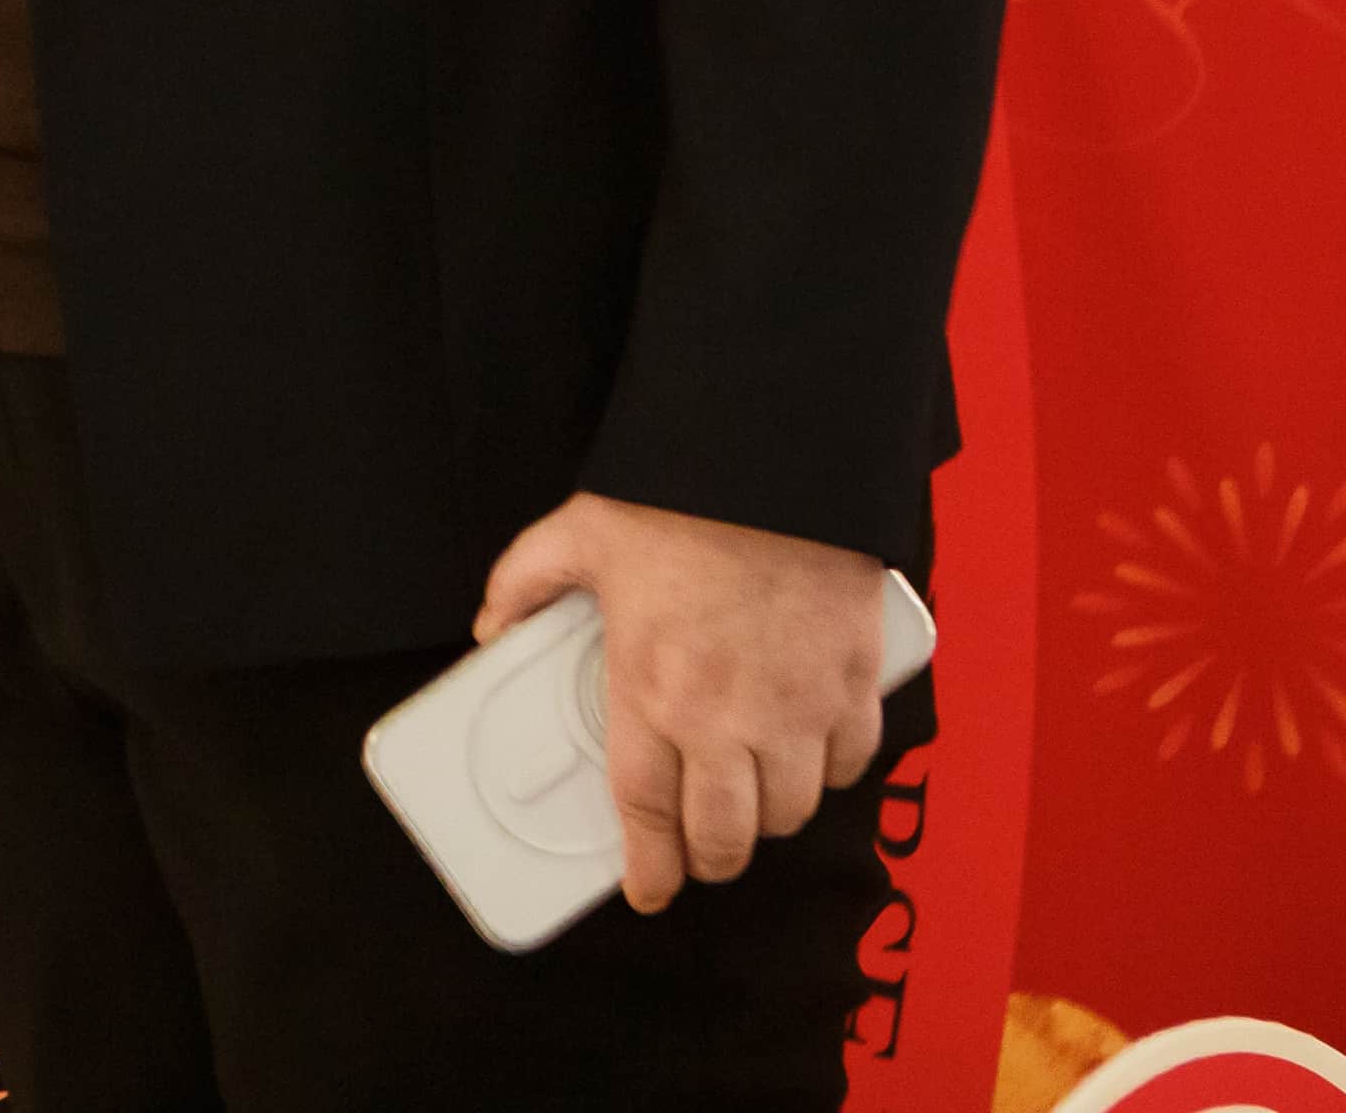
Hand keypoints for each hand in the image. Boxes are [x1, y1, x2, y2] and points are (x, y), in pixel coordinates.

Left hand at [472, 494, 890, 911]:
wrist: (774, 456)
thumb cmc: (676, 498)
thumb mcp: (577, 534)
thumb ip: (525, 586)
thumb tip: (490, 627)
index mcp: (652, 691)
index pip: (649, 812)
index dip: (649, 867)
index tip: (649, 889)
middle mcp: (729, 718)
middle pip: (729, 836)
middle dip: (713, 858)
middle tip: (702, 851)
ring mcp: (801, 707)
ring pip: (794, 810)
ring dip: (770, 816)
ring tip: (751, 795)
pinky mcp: (855, 681)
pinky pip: (853, 760)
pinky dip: (833, 769)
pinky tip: (810, 751)